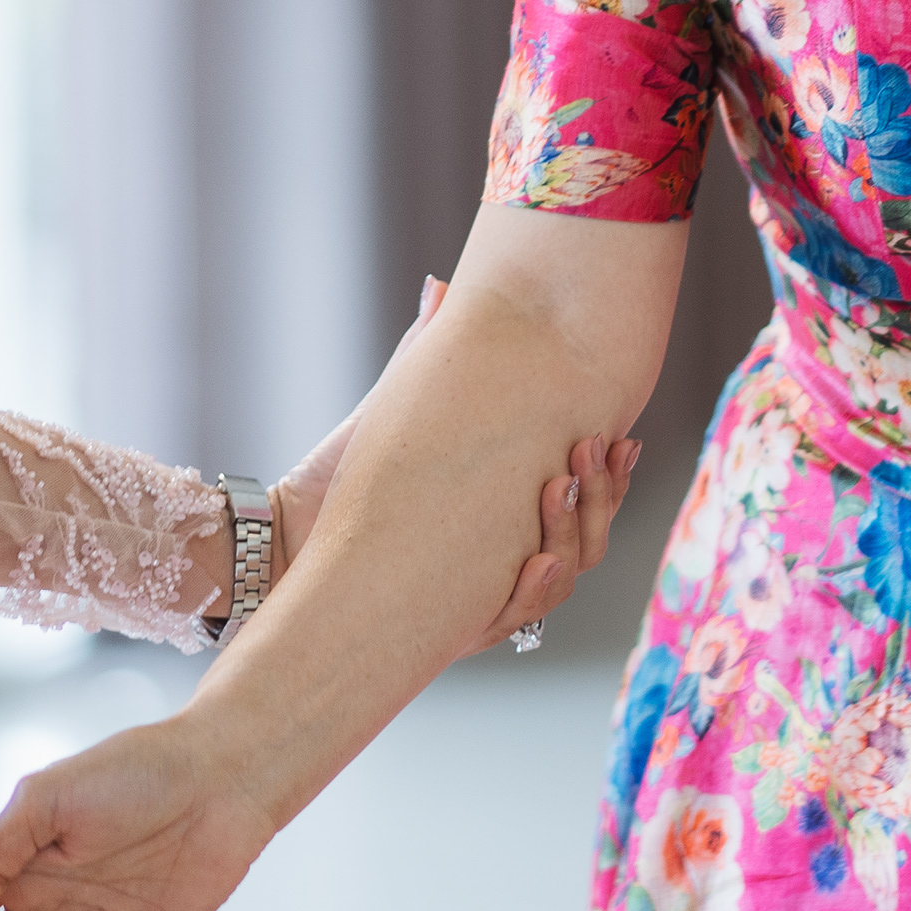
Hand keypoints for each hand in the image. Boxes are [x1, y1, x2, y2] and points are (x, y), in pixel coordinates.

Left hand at [268, 276, 640, 652]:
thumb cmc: (342, 476)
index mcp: (513, 514)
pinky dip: (532, 589)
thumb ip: (428, 352)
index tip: (621, 434)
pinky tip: (537, 560)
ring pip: (562, 579)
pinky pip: (515, 617)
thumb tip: (441, 285)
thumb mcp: (396, 410)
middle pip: (588, 540)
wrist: (289, 543)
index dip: (613, 473)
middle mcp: (512, 560)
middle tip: (588, 449)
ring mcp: (490, 596)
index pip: (586, 498)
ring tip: (559, 488)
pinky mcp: (460, 624)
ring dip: (572, 533)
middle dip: (601, 497)